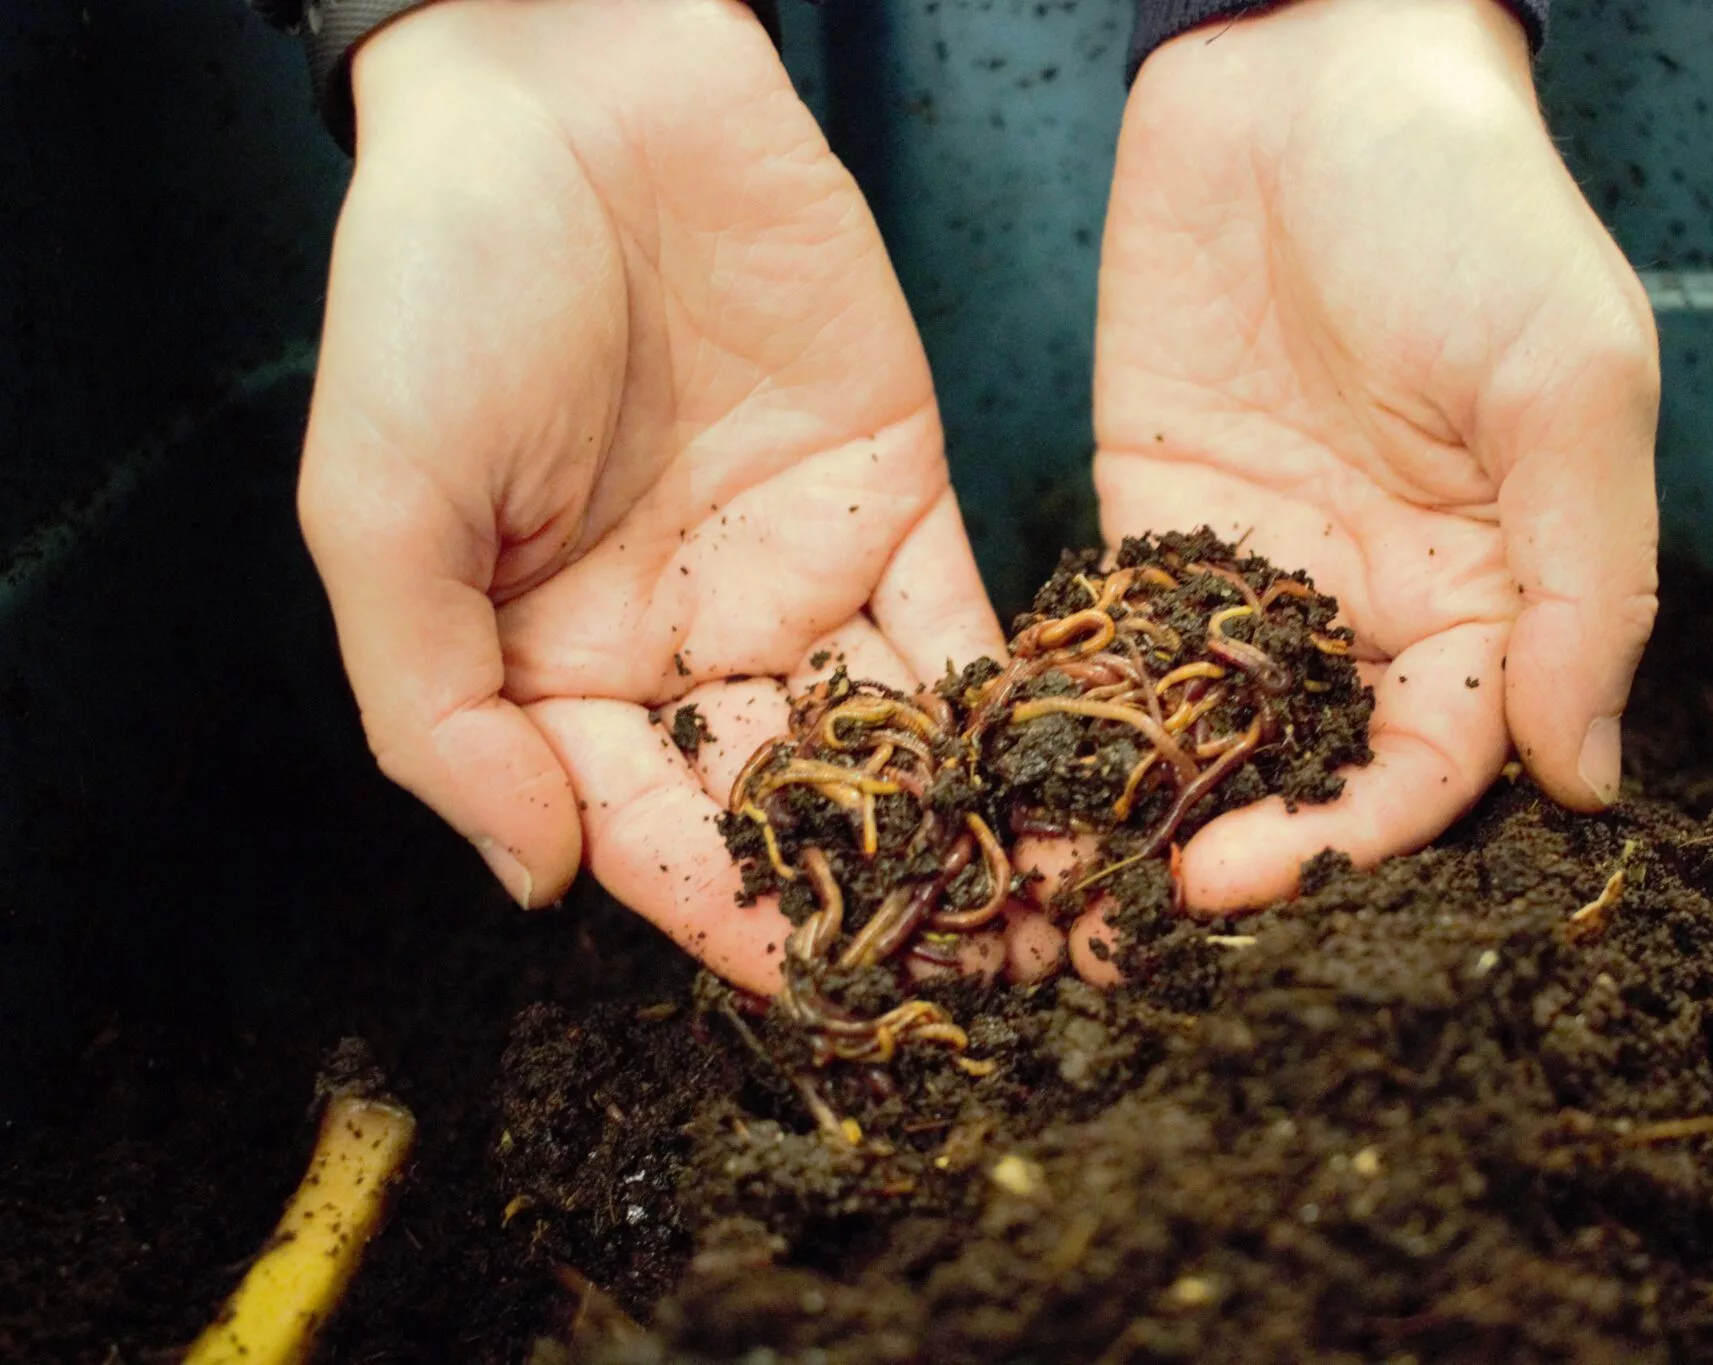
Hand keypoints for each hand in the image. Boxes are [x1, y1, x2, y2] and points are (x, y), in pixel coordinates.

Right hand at [297, 0, 1003, 993]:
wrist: (571, 86)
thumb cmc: (437, 283)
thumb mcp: (381, 506)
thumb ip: (437, 710)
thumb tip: (531, 882)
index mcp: (560, 671)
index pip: (657, 834)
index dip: (740, 923)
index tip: (836, 1001)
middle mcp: (689, 643)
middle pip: (796, 809)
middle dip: (887, 903)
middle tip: (996, 984)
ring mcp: (799, 570)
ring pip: (897, 737)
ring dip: (976, 827)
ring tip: (1064, 910)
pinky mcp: (897, 491)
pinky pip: (963, 620)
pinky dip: (1019, 705)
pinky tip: (1076, 779)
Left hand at [1083, 0, 1660, 915]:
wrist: (1311, 71)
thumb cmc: (1472, 208)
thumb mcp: (1568, 381)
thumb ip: (1588, 582)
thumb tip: (1591, 785)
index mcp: (1494, 594)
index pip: (1435, 764)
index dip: (1353, 836)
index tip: (1253, 879)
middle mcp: (1375, 608)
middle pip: (1309, 774)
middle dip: (1230, 854)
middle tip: (1127, 929)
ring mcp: (1257, 572)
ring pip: (1206, 734)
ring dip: (1135, 811)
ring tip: (1046, 886)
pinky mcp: (1152, 522)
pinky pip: (1116, 642)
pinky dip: (1072, 713)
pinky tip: (1006, 775)